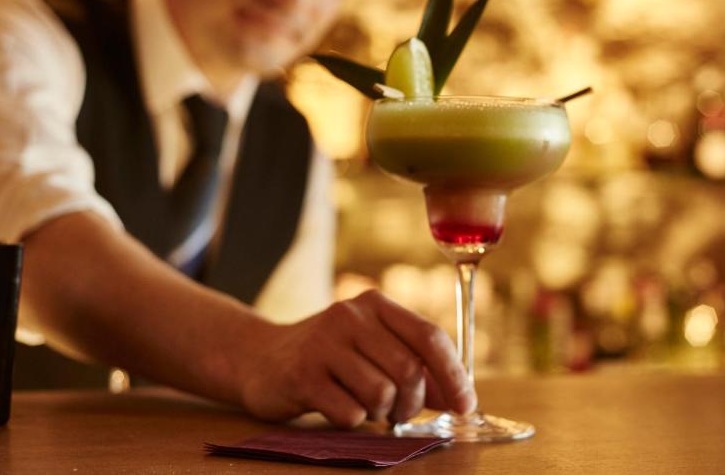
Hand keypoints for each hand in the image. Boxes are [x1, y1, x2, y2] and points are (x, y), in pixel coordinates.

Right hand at [239, 290, 475, 427]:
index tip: (465, 405)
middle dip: (412, 403)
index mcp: (375, 304)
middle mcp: (350, 316)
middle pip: (409, 371)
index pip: (430, 336)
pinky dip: (353, 420)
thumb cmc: (329, 357)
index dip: (453, 375)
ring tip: (366, 407)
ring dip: (381, 413)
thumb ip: (415, 367)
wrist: (259, 357)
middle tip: (399, 413)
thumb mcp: (372, 349)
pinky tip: (338, 407)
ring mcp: (323, 343)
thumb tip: (459, 398)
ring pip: (382, 394)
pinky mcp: (302, 374)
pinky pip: (351, 412)